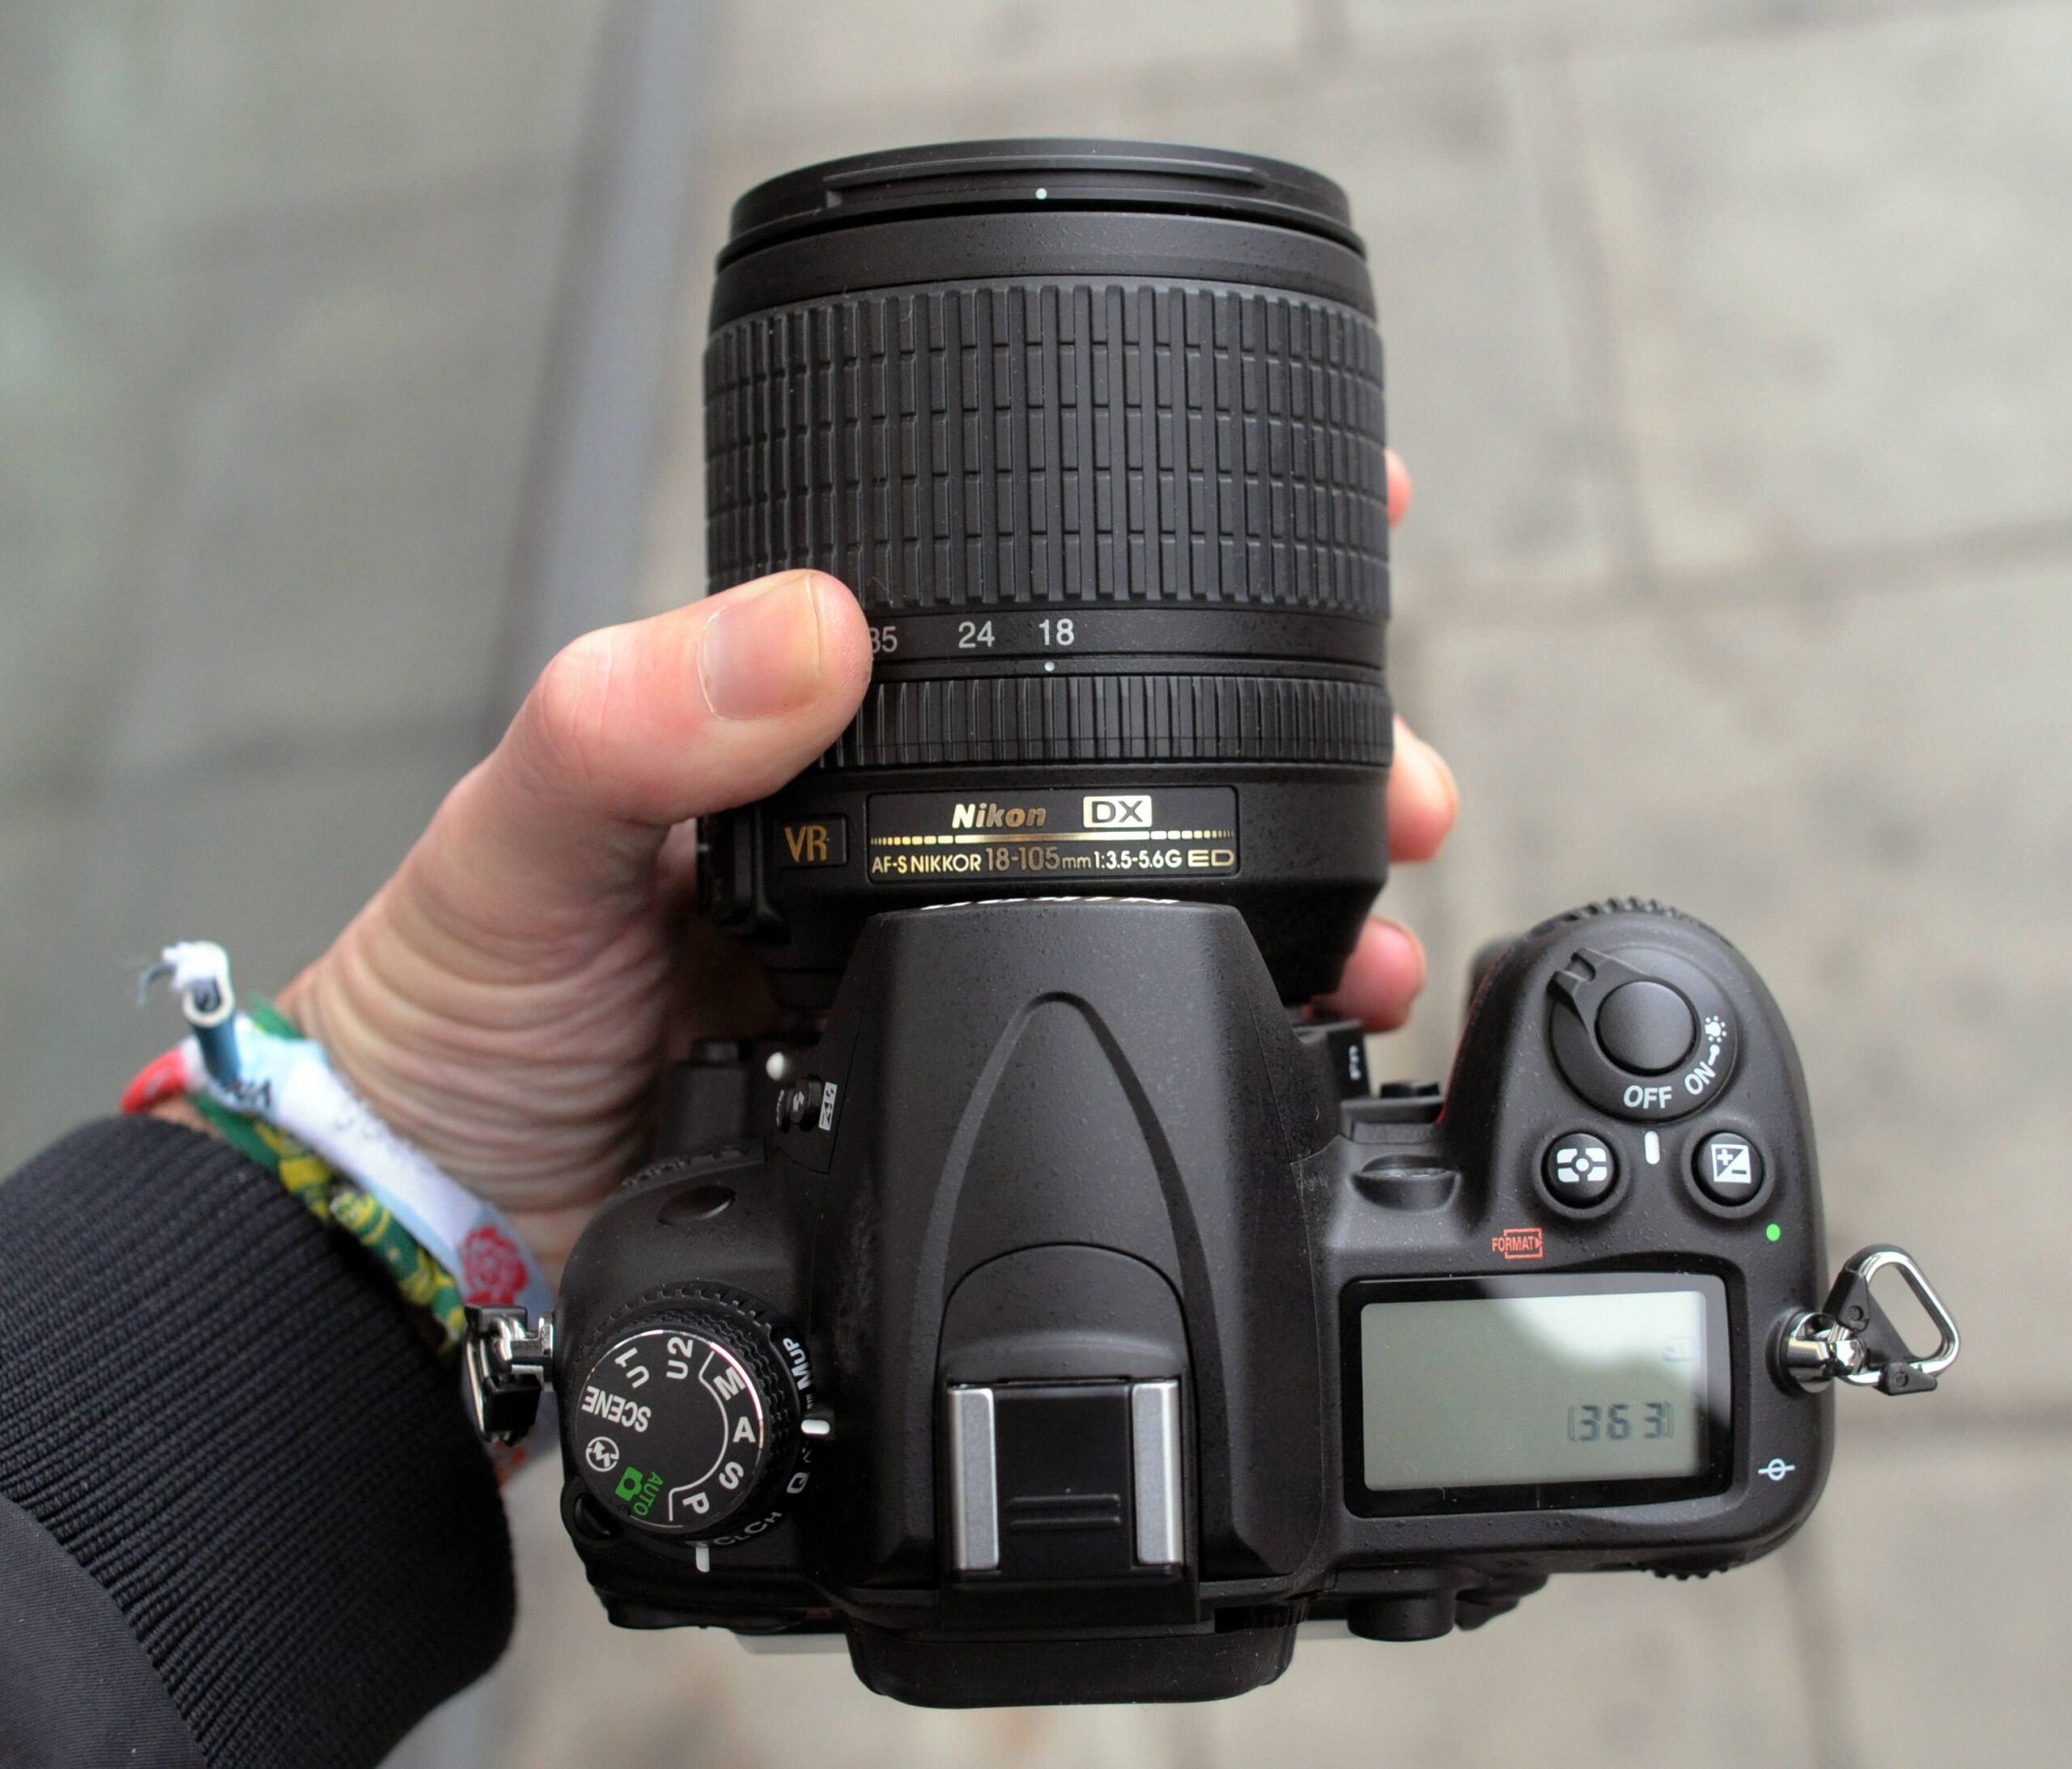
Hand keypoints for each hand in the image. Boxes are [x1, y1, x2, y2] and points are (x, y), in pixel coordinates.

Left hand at [273, 453, 1454, 1271]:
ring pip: (1175, 893)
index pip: (1032, 598)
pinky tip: (1307, 1031)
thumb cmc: (464, 997)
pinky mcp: (962, 1070)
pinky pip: (1125, 1027)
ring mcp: (950, 948)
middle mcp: (914, 821)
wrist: (448, 1211)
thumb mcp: (524, 832)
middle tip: (1405, 769)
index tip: (1342, 522)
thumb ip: (634, 723)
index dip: (1186, 551)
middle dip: (1313, 741)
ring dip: (1307, 889)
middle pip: (1157, 745)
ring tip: (1390, 913)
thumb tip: (813, 625)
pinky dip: (1240, 1024)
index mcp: (828, 725)